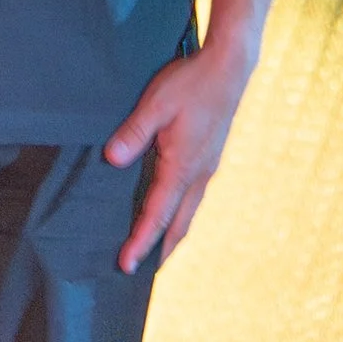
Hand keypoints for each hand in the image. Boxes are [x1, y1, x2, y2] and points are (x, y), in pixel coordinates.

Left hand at [104, 37, 254, 270]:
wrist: (230, 68)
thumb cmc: (192, 83)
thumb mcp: (156, 104)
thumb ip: (134, 133)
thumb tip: (112, 159)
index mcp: (183, 166)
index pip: (157, 214)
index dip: (141, 241)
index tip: (127, 265)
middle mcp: (198, 174)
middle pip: (178, 224)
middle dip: (160, 250)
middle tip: (142, 272)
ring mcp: (207, 168)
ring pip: (188, 213)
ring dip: (172, 234)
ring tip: (155, 251)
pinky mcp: (209, 159)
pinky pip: (193, 198)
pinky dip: (180, 215)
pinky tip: (172, 213)